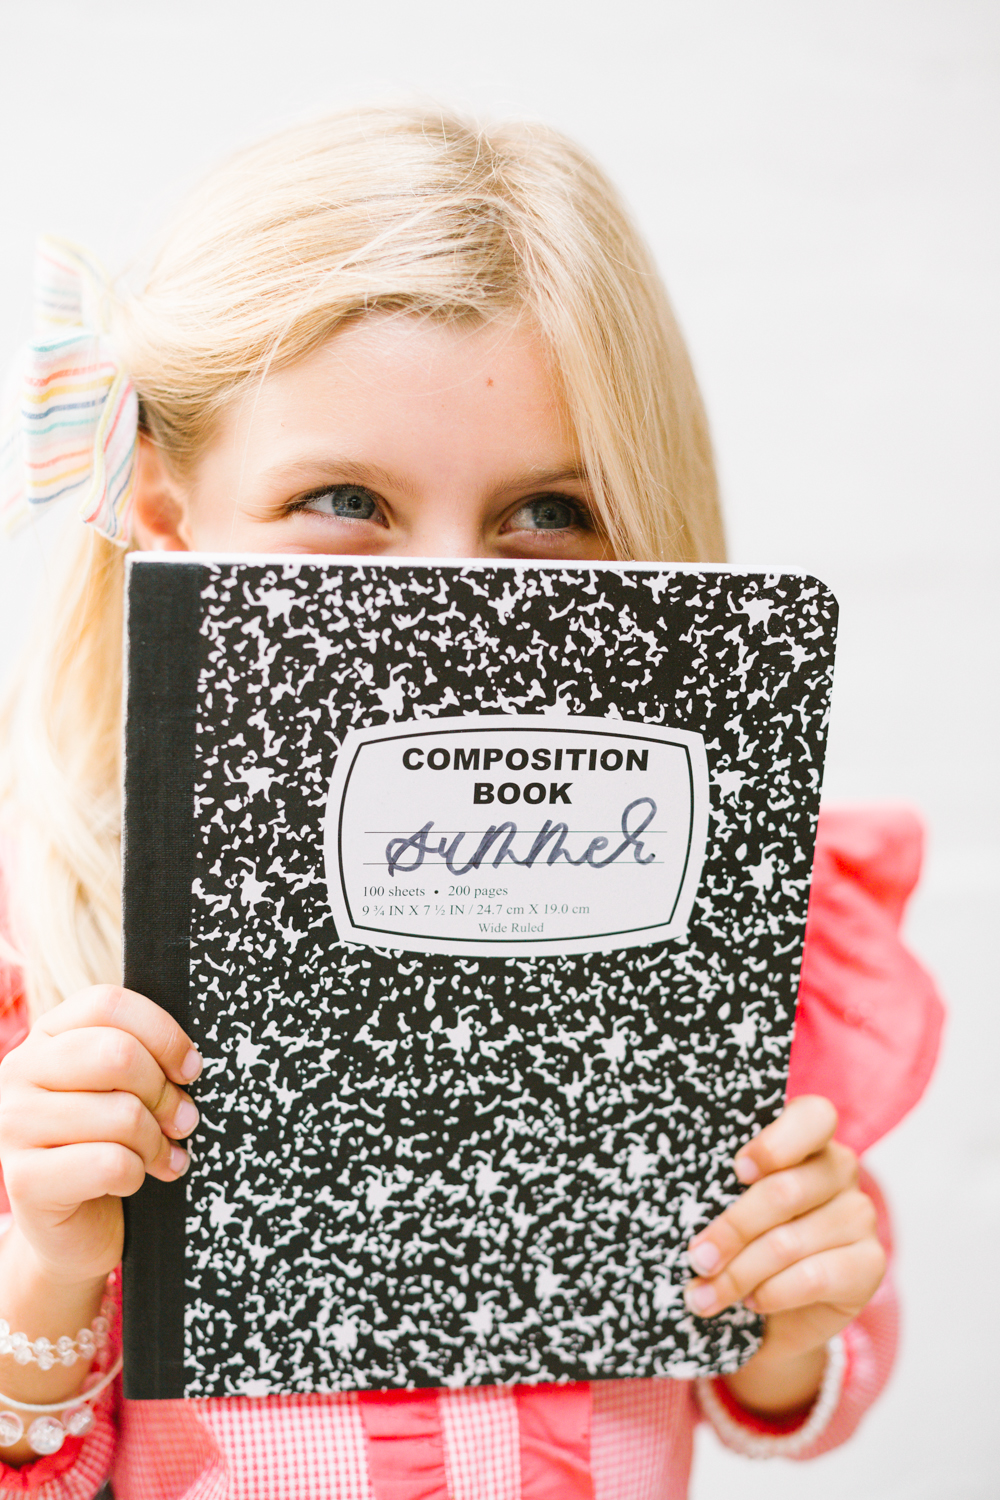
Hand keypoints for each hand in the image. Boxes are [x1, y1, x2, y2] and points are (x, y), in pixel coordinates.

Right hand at [0, 985, 201, 1286]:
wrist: (71, 1225)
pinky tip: (134, 1179)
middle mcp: (18, 1072)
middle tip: (182, 1119)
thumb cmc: (106, 1142)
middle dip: (164, 1092)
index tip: (190, 1068)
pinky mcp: (23, 1180)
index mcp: (46, 1036)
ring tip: (161, 1155)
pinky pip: (110, 1163)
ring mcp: (12, 1125)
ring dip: (156, 1141)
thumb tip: (189, 1062)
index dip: (163, 1034)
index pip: (108, 1005)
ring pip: (121, 1114)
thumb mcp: (121, 1088)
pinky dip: (137, 1174)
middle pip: (117, 1054)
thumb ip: (140, 1058)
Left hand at [684, 1095, 885, 1412]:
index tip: (738, 1169)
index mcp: (806, 1139)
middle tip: (697, 1257)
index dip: (775, 1143)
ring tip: (706, 1294)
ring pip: (790, 1241)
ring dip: (739, 1273)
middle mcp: (839, 1169)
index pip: (812, 1117)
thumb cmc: (744, 1240)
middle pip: (785, 1190)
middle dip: (731, 1229)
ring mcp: (859, 1215)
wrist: (776, 1311)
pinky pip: (814, 1276)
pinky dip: (774, 1292)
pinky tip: (753, 1302)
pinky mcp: (870, 1264)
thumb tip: (682, 1200)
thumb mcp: (729, 1204)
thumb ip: (723, 1187)